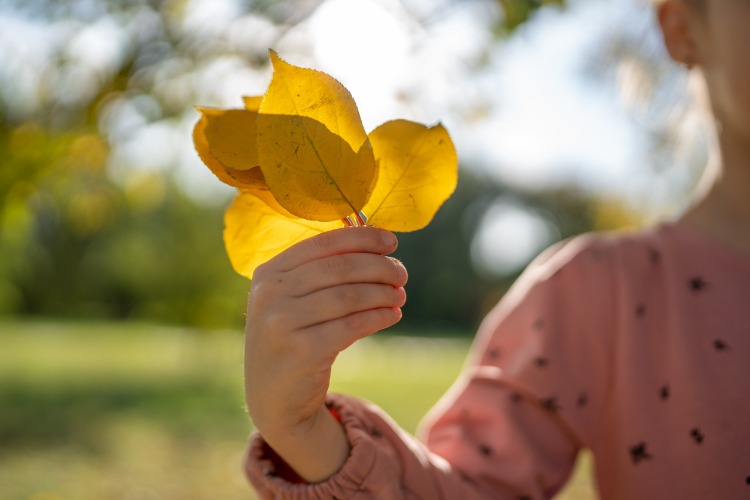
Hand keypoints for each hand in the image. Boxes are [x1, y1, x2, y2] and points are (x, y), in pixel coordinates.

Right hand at [244, 226, 406, 480]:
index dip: (362, 238)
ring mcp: (284, 322)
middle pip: (340, 267)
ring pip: (350, 296)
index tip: (391, 241)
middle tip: (401, 274)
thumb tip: (376, 247)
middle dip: (378, 267)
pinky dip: (378, 317)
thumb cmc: (293, 339)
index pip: (322, 243)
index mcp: (269, 273)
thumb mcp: (291, 301)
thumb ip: (320, 272)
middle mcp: (271, 294)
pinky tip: (392, 315)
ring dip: (382, 293)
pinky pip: (353, 325)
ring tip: (400, 295)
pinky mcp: (303, 350)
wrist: (273, 399)